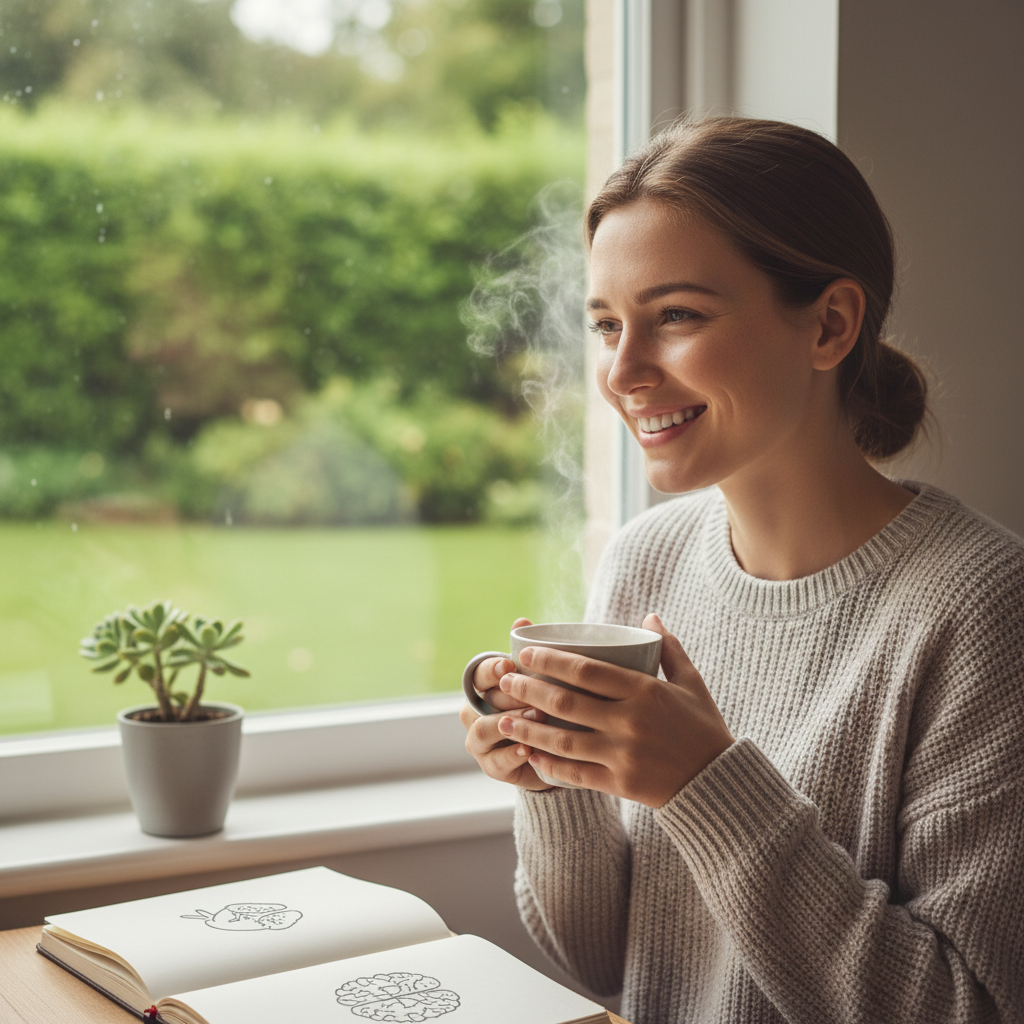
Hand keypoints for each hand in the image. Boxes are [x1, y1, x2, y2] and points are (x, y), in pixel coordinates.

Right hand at [459, 618, 553, 791]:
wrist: (553, 753)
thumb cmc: (544, 708)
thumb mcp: (540, 680)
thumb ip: (529, 654)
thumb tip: (522, 620)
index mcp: (483, 688)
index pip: (478, 674)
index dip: (491, 669)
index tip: (509, 666)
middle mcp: (474, 712)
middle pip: (482, 702)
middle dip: (508, 698)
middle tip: (535, 696)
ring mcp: (479, 741)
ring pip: (483, 730)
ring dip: (510, 723)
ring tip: (536, 718)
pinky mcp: (491, 767)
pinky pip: (495, 761)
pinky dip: (512, 754)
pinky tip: (529, 750)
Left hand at [494, 613, 733, 806]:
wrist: (719, 783)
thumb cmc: (703, 728)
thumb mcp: (692, 683)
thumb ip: (670, 649)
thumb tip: (650, 617)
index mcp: (645, 692)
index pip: (586, 671)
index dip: (550, 660)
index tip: (525, 653)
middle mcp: (630, 722)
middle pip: (566, 702)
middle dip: (529, 689)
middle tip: (506, 681)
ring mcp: (623, 755)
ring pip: (563, 740)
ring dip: (529, 728)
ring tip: (504, 719)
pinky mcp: (619, 784)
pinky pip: (575, 773)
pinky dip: (548, 765)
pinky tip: (529, 754)